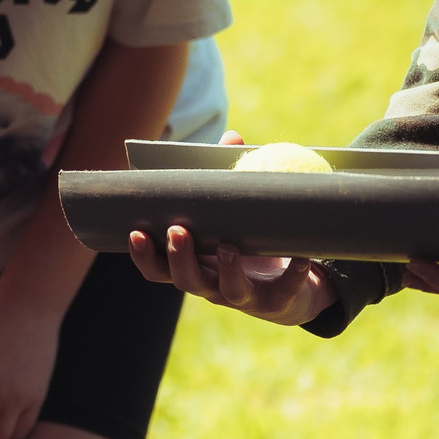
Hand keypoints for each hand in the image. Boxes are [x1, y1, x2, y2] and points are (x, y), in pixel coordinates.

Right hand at [127, 132, 337, 325]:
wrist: (290, 292)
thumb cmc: (250, 246)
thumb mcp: (234, 216)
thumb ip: (227, 180)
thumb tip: (231, 137)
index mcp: (195, 266)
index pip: (158, 267)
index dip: (144, 254)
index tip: (136, 231)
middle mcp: (213, 285)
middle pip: (186, 281)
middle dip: (179, 258)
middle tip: (178, 231)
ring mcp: (245, 296)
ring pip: (229, 290)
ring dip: (227, 269)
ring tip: (228, 246)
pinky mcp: (278, 301)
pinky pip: (285, 290)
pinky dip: (294, 274)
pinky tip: (302, 258)